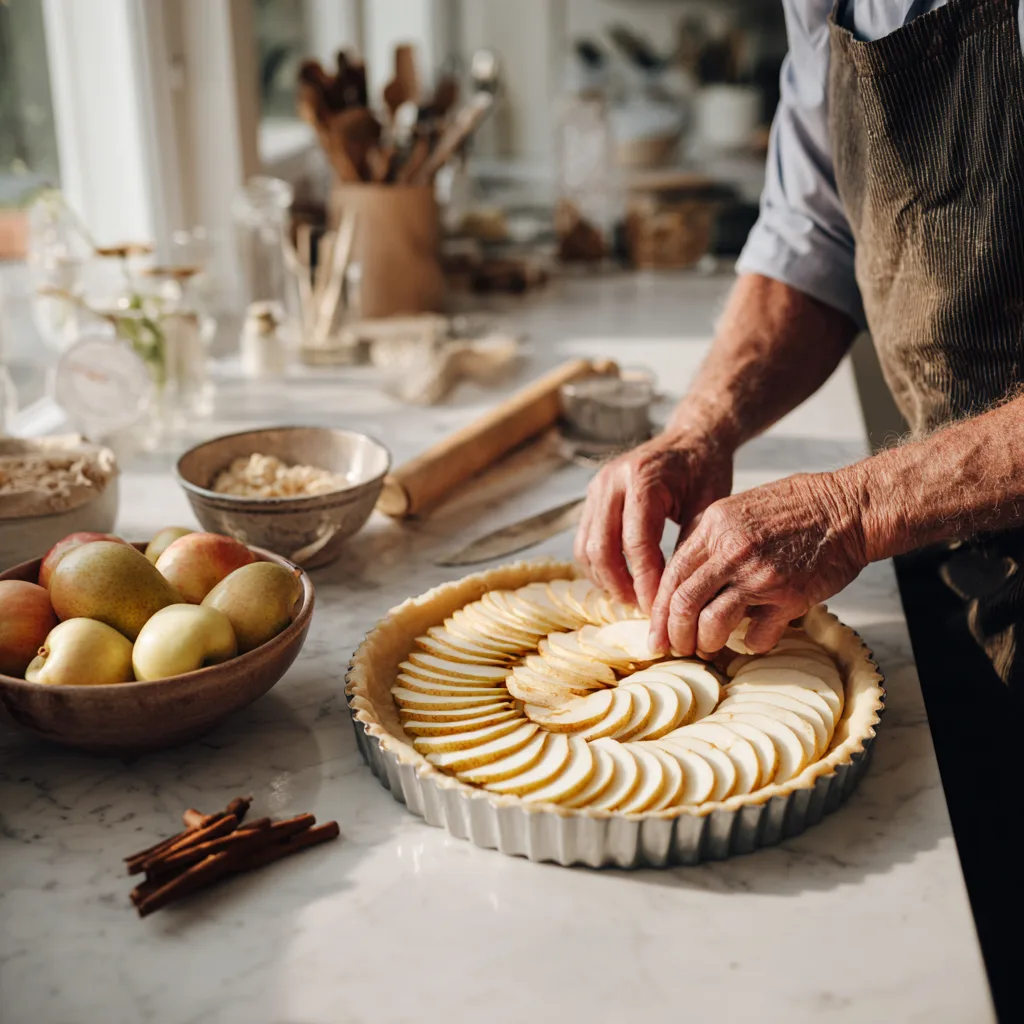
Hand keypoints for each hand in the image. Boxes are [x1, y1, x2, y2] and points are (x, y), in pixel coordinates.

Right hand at [574, 428, 733, 612]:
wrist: (692, 436)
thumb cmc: (706, 470)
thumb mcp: (709, 508)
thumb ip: (688, 547)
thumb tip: (675, 596)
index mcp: (642, 479)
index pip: (637, 543)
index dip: (646, 581)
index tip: (660, 608)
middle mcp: (611, 481)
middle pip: (602, 549)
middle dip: (621, 586)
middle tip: (645, 609)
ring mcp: (596, 488)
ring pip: (586, 548)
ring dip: (606, 579)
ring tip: (634, 598)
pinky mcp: (592, 497)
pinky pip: (585, 541)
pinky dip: (600, 566)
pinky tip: (623, 579)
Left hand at [649, 472, 867, 655]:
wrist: (848, 508)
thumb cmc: (796, 507)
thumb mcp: (738, 509)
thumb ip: (709, 540)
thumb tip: (684, 580)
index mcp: (713, 527)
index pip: (671, 576)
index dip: (659, 611)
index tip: (656, 632)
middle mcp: (731, 551)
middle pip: (683, 603)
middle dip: (675, 634)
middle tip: (677, 648)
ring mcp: (759, 575)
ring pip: (712, 623)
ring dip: (706, 643)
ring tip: (709, 648)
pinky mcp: (789, 597)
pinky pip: (757, 636)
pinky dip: (752, 644)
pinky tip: (754, 639)